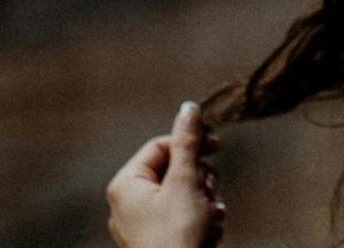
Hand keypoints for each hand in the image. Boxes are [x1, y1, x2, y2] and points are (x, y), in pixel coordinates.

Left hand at [106, 102, 226, 247]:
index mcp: (126, 185)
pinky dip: (200, 219)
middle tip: (210, 190)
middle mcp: (128, 204)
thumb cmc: (178, 235)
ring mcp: (141, 226)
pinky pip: (181, 217)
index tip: (217, 147)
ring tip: (211, 215)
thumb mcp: (186, 181)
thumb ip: (187, 142)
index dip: (190, 143)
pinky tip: (210, 230)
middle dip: (200, 178)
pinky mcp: (157, 242)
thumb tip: (188, 108)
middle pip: (173, 170)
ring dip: (205, 200)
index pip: (161, 145)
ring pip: (182, 194)